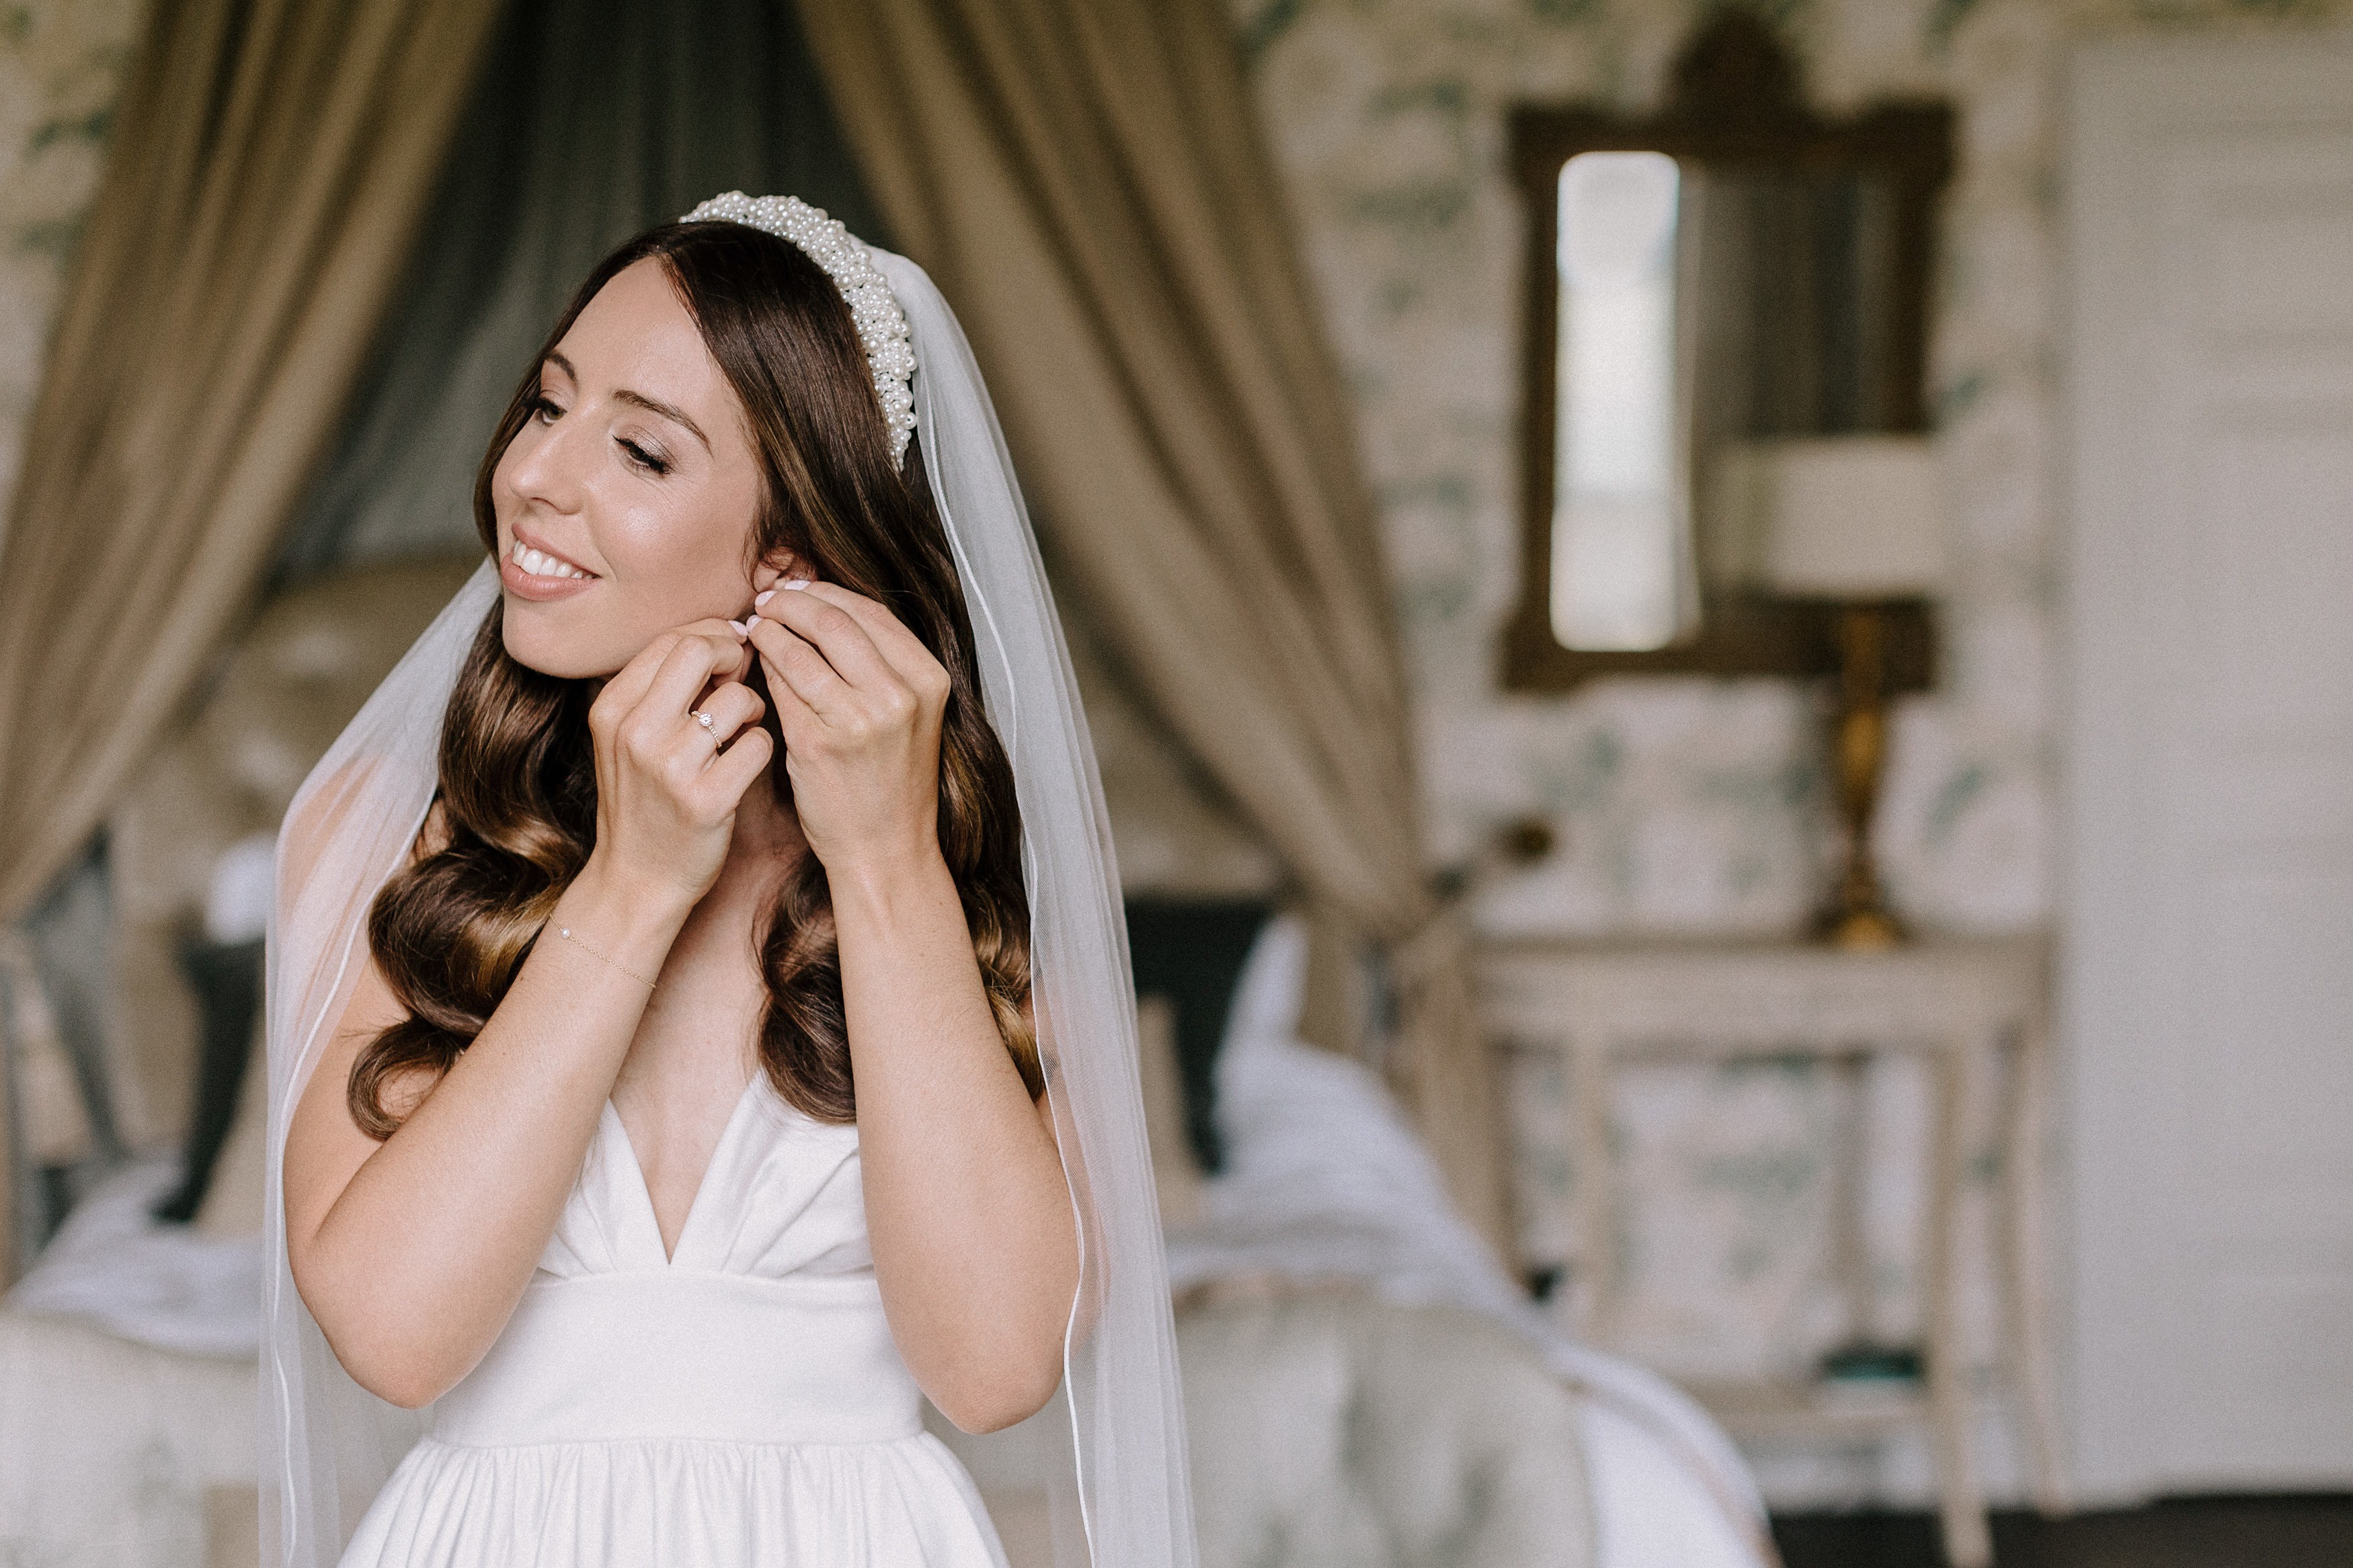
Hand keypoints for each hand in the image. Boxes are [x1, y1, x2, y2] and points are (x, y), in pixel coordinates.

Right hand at [582, 621, 772, 909]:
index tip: (731, 653)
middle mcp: (636, 733)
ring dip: (752, 710)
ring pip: (739, 698)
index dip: (714, 637)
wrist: (637, 880)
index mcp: (612, 709)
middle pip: (701, 651)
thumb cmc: (644, 800)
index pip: (673, 639)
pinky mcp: (706, 800)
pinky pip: (759, 744)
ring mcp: (670, 768)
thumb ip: (664, 688)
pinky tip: (744, 764)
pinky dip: (761, 748)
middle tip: (743, 677)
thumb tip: (727, 637)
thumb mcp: (629, 738)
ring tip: (740, 731)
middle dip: (735, 656)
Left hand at [744, 582, 950, 877]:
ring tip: (755, 625)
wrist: (886, 851)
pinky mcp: (818, 743)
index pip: (872, 612)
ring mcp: (859, 720)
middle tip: (768, 600)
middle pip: (836, 620)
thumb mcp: (907, 715)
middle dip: (794, 601)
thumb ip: (879, 665)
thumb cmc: (891, 783)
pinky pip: (781, 685)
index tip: (799, 588)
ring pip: (802, 647)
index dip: (827, 592)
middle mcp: (899, 696)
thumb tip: (823, 607)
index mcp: (928, 681)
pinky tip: (754, 659)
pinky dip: (764, 664)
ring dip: (771, 628)